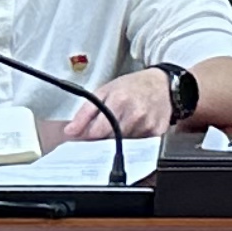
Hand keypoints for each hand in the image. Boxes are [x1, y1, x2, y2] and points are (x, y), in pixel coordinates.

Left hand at [57, 71, 175, 147]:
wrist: (162, 83)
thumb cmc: (132, 86)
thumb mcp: (104, 91)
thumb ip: (85, 112)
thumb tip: (70, 131)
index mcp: (118, 101)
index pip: (96, 132)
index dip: (89, 137)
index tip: (87, 137)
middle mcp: (134, 114)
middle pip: (110, 141)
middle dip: (105, 139)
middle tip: (107, 130)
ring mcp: (147, 125)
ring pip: (125, 146)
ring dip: (120, 141)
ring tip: (124, 125)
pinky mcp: (158, 133)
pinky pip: (139, 147)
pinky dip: (135, 142)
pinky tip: (136, 130)